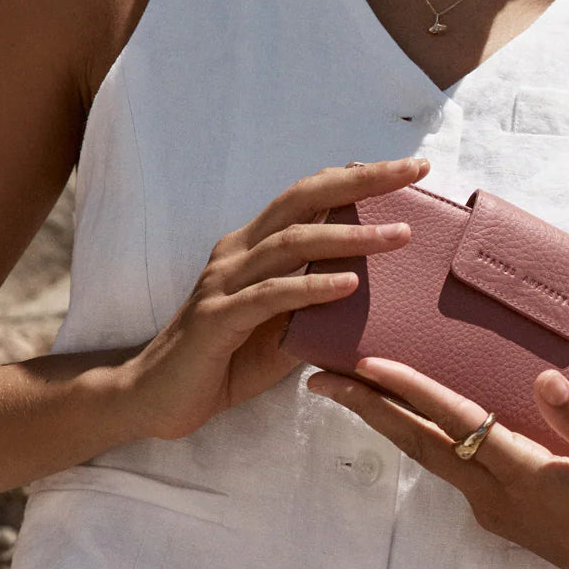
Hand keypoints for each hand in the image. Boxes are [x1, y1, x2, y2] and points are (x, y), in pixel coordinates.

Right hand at [126, 158, 427, 439]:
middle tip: (412, 170)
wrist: (155, 399)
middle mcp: (239, 253)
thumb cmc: (224, 361)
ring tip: (400, 236)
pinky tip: (349, 284)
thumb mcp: (283, 328)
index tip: (405, 169)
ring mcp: (225, 283)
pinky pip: (271, 296)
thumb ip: (317, 304)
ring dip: (351, 236)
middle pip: (303, 200)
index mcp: (254, 247)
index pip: (308, 197)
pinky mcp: (218, 319)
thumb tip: (371, 296)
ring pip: (293, 243)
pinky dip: (312, 287)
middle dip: (362, 182)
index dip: (354, 178)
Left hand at [306, 356, 568, 568]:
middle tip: (318, 379)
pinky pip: (446, 466)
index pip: (456, 423)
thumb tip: (542, 378)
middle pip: (418, 443)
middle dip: (366, 408)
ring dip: (383, 422)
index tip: (369, 365)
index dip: (411, 391)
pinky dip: (417, 435)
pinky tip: (409, 417)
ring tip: (347, 391)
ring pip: (426, 457)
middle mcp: (495, 495)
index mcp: (525, 477)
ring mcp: (491, 508)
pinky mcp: (498, 512)